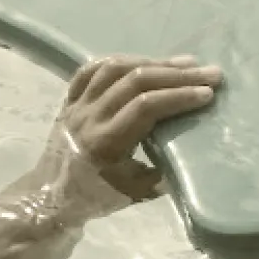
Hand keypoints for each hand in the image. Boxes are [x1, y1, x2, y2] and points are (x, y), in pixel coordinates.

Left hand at [60, 55, 220, 201]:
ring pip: (115, 68)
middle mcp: (89, 116)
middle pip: (135, 82)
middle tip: (210, 73)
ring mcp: (77, 104)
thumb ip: (161, 176)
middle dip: (177, 75)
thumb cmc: (94, 197)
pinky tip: (143, 61)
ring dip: (153, 62)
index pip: (145, 107)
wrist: (48, 197)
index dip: (178, 96)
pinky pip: (92, 69)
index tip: (207, 94)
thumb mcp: (132, 194)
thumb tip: (191, 155)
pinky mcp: (69, 98)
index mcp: (105, 143)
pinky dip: (121, 61)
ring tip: (184, 64)